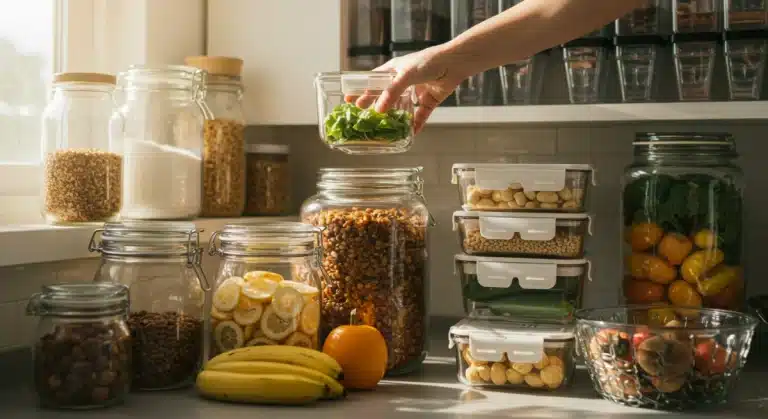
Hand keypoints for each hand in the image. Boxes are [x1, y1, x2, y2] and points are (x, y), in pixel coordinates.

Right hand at [349, 45, 468, 132]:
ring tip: (386, 128)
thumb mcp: (405, 75)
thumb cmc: (428, 62)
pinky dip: (416, 124)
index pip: (373, 82)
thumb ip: (391, 92)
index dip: (362, 90)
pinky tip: (411, 133)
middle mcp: (403, 82)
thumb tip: (379, 109)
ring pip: (402, 108)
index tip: (350, 99)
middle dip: (375, 107)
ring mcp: (416, 92)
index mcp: (394, 71)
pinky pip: (420, 116)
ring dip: (395, 118)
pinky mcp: (428, 101)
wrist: (453, 63)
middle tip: (364, 117)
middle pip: (385, 97)